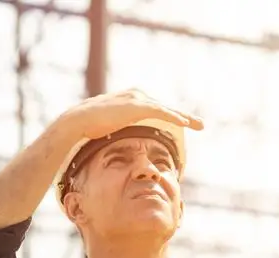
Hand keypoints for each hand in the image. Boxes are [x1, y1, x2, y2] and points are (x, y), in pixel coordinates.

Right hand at [54, 88, 203, 140]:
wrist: (78, 120)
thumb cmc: (89, 126)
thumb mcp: (109, 125)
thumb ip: (119, 127)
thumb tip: (118, 140)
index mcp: (131, 98)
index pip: (157, 108)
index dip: (171, 116)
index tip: (183, 124)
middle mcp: (137, 94)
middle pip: (166, 107)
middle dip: (183, 116)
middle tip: (199, 124)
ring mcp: (137, 99)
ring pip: (167, 109)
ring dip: (185, 117)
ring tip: (199, 125)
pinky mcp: (137, 106)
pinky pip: (161, 112)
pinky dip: (174, 117)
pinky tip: (185, 123)